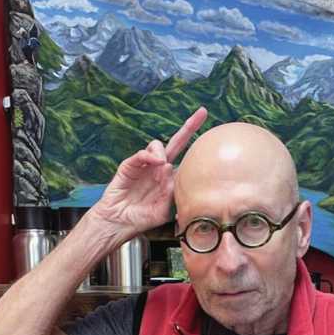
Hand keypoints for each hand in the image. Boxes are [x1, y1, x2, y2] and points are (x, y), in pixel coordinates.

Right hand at [93, 107, 207, 236]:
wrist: (119, 222)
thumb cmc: (142, 218)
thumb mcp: (164, 210)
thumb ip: (171, 193)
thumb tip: (170, 168)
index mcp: (169, 178)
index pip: (186, 160)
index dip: (197, 150)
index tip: (214, 140)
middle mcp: (158, 168)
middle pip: (176, 143)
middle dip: (189, 127)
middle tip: (202, 112)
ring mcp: (145, 165)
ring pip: (158, 145)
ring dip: (162, 152)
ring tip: (162, 167)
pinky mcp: (130, 165)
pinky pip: (141, 154)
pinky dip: (149, 155)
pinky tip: (155, 162)